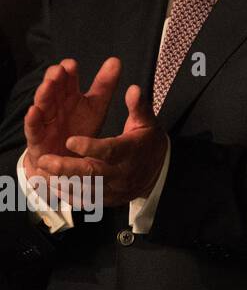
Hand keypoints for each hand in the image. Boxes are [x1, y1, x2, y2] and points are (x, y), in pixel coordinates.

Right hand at [21, 57, 119, 176]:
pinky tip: (34, 111)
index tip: (72, 64)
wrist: (68, 159)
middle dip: (55, 78)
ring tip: (48, 84)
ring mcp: (45, 121)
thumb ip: (105, 85)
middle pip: (53, 89)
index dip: (69, 72)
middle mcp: (55, 105)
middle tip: (59, 70)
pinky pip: (33, 128)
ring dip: (44, 94)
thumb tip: (115, 60)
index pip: (68, 80)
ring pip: (42, 105)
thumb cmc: (81, 127)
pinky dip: (32, 120)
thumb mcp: (96, 106)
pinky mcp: (38, 138)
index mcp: (69, 96)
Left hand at [35, 84, 166, 206]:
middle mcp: (121, 173)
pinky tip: (53, 185)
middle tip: (44, 160)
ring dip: (62, 182)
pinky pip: (85, 200)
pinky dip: (68, 194)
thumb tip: (133, 88)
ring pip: (84, 189)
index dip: (90, 147)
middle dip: (66, 168)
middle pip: (92, 173)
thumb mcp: (147, 123)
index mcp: (130, 151)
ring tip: (42, 172)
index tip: (69, 140)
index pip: (109, 150)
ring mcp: (114, 189)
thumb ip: (138, 107)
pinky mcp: (107, 200)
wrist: (159, 174)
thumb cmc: (148, 143)